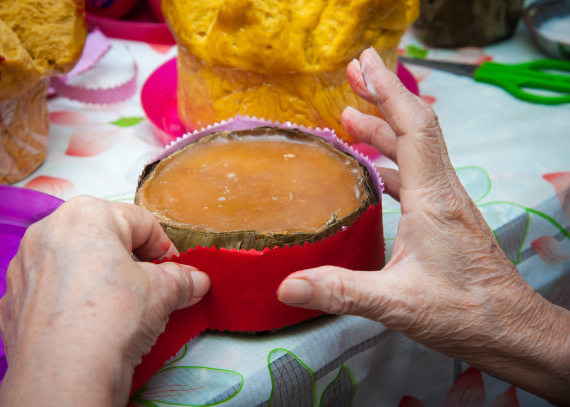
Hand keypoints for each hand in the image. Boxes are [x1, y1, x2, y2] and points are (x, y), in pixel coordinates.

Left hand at [0, 196, 209, 406]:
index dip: (166, 249)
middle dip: (130, 263)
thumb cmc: (112, 317)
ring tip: (119, 311)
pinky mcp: (12, 304)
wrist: (66, 376)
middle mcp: (46, 232)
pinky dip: (71, 304)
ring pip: (74, 265)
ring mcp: (23, 269)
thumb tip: (197, 281)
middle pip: (103, 239)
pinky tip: (87, 327)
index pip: (141, 222)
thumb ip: (182, 280)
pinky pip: (51, 294)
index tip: (177, 272)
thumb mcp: (163, 292)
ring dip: (98, 281)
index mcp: (85, 214)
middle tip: (151, 290)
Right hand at [277, 48, 569, 403]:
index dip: (387, 90)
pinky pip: (417, 173)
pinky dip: (392, 158)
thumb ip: (340, 290)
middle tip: (353, 73)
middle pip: (416, 126)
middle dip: (383, 95)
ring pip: (417, 149)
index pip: (413, 127)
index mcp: (433, 199)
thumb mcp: (396, 304)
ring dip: (385, 126)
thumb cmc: (464, 313)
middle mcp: (443, 191)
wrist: (511, 330)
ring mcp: (447, 203)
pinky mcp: (446, 217)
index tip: (365, 63)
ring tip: (351, 114)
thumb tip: (287, 285)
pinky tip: (373, 167)